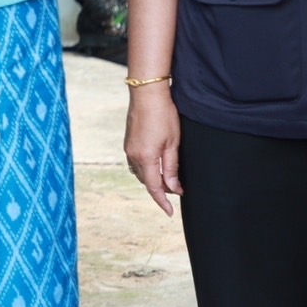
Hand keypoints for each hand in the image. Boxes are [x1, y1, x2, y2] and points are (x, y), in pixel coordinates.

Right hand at [124, 88, 182, 215]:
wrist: (146, 93)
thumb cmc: (163, 115)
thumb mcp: (173, 143)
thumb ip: (171, 168)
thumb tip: (174, 188)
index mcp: (146, 158)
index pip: (154, 188)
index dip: (162, 202)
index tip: (170, 213)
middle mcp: (133, 156)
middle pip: (146, 182)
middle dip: (160, 189)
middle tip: (178, 190)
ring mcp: (128, 149)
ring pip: (140, 173)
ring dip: (152, 179)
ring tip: (168, 179)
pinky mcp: (128, 142)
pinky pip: (136, 163)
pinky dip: (146, 170)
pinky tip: (156, 166)